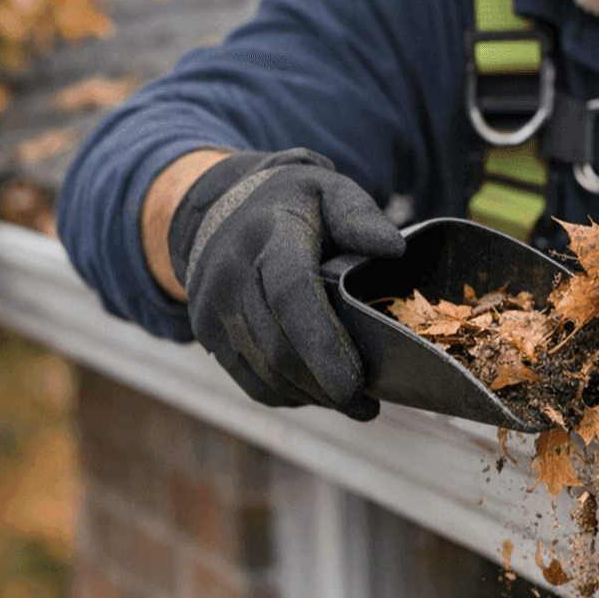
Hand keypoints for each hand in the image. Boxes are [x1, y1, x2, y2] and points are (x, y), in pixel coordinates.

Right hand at [167, 149, 404, 419]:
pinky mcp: (206, 331)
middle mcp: (231, 272)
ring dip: (310, 396)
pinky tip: (316, 395)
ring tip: (352, 404)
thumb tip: (393, 249)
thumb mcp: (329, 191)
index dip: (321, 343)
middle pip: (278, 345)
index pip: (291, 293)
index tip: (353, 384)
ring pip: (263, 370)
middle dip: (325, 385)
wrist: (222, 208)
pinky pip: (247, 378)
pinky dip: (285, 395)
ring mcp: (213, 305)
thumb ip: (360, 216)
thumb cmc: (293, 204)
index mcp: (269, 235)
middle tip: (367, 406)